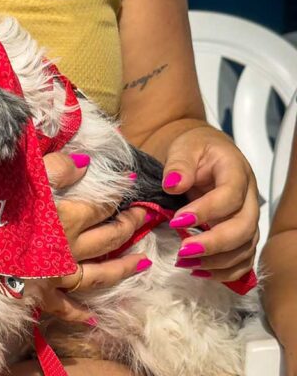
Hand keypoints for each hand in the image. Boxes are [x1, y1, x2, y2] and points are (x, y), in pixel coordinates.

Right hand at [30, 152, 153, 322]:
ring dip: (122, 268)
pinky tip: (92, 318)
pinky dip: (78, 313)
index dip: (117, 196)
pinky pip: (64, 307)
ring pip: (99, 274)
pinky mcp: (41, 294)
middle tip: (145, 218)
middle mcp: (70, 248)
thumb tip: (85, 163)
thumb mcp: (25, 178)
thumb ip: (57, 168)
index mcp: (68, 219)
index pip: (101, 207)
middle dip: (129, 226)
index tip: (131, 187)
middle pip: (108, 237)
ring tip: (142, 263)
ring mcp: (57, 274)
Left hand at [161, 126, 258, 281]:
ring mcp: (246, 217)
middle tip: (183, 251)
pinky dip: (225, 271)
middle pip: (244, 227)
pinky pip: (242, 258)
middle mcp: (248, 197)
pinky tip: (200, 272)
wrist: (199, 152)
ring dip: (218, 261)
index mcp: (236, 172)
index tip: (177, 221)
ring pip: (245, 247)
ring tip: (186, 263)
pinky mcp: (240, 233)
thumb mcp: (182, 148)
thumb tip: (173, 184)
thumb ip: (179, 165)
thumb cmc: (191, 149)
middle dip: (214, 243)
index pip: (230, 196)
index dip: (206, 211)